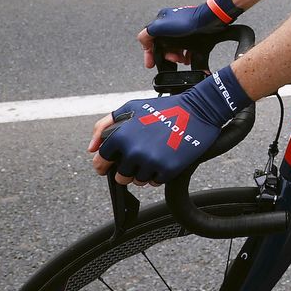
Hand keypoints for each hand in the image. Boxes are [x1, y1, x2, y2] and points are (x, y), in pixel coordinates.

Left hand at [90, 69, 247, 184]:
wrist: (198, 110)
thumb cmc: (163, 108)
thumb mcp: (130, 108)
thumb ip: (104, 127)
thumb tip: (91, 149)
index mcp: (120, 136)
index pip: (101, 161)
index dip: (105, 163)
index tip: (112, 163)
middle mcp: (133, 151)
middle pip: (120, 176)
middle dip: (127, 169)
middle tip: (139, 157)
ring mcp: (151, 162)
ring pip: (137, 181)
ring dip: (143, 173)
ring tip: (154, 156)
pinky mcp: (168, 169)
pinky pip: (155, 182)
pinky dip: (158, 174)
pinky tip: (164, 159)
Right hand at [141, 0, 241, 68]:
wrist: (211, 20)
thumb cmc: (187, 22)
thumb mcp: (160, 26)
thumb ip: (146, 34)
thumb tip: (143, 43)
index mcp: (162, 21)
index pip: (150, 39)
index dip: (149, 53)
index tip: (150, 64)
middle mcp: (172, 24)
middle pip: (164, 45)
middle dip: (167, 55)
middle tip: (174, 60)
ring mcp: (184, 29)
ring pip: (176, 48)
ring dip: (177, 56)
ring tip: (182, 60)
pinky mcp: (195, 34)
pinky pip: (188, 48)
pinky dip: (187, 54)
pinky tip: (189, 59)